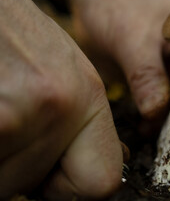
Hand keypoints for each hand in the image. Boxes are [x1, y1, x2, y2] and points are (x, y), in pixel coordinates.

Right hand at [0, 0, 123, 198]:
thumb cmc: (23, 41)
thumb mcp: (70, 79)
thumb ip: (84, 128)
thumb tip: (101, 172)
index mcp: (86, 99)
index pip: (102, 183)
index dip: (74, 187)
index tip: (57, 175)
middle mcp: (56, 107)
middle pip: (41, 186)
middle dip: (26, 165)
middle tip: (16, 118)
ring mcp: (11, 114)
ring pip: (4, 183)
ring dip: (1, 157)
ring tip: (3, 104)